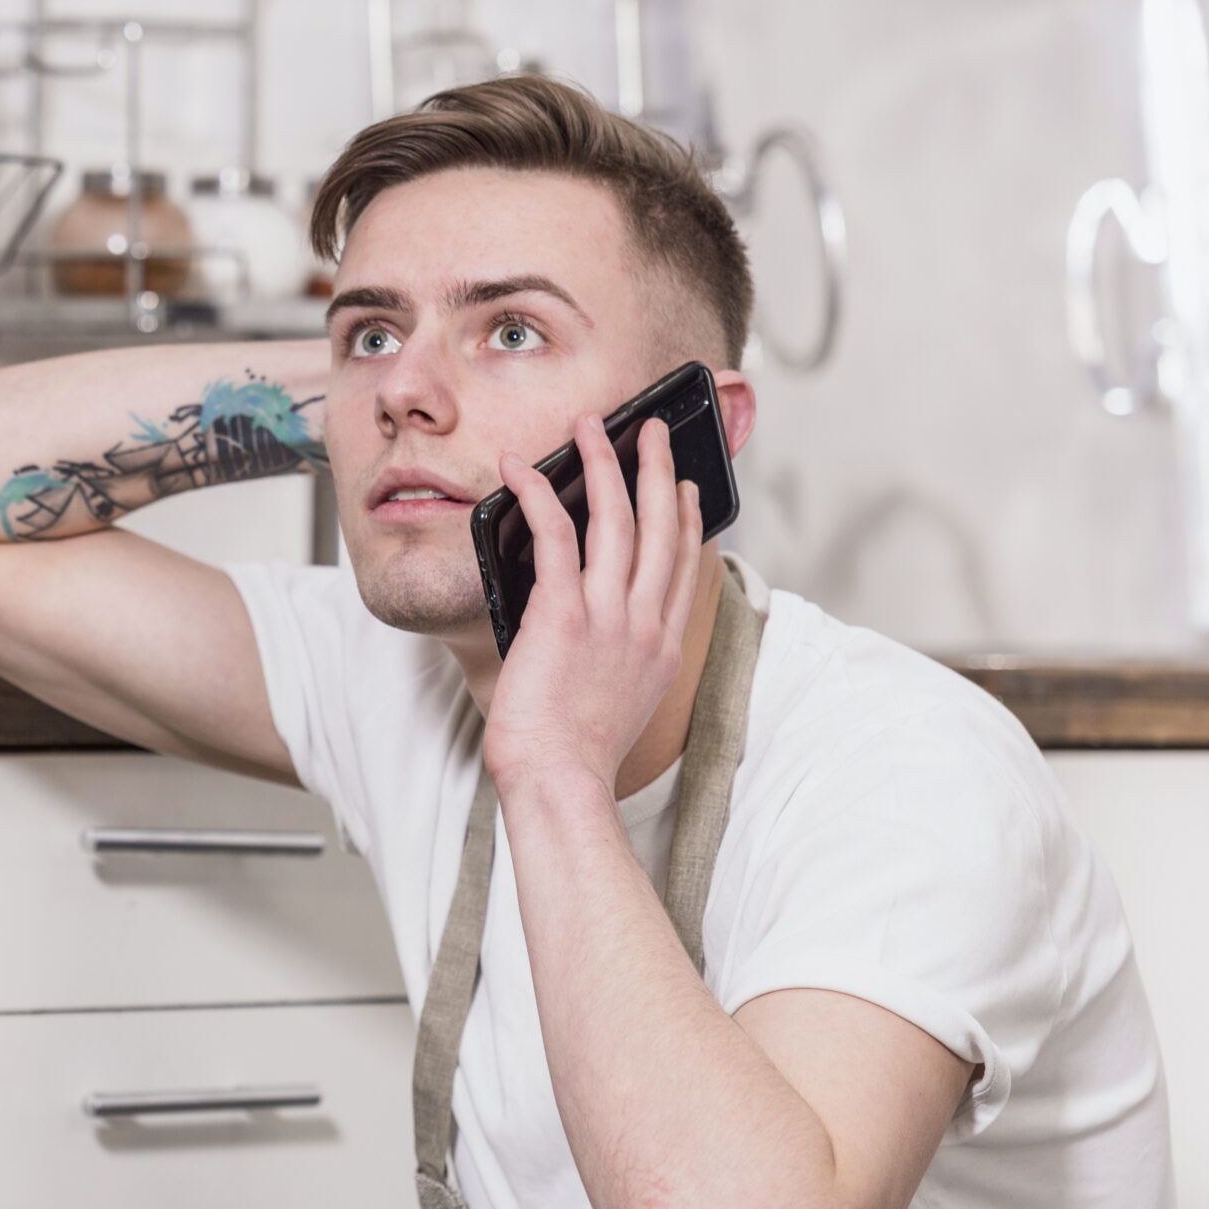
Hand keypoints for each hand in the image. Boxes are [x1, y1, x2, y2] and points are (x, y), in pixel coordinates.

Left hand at [483, 414, 702, 797]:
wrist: (560, 781)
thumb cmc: (573, 755)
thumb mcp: (615, 702)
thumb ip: (611, 659)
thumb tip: (583, 632)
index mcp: (661, 649)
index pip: (682, 569)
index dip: (685, 521)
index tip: (684, 490)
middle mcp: (644, 626)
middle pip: (660, 529)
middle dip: (656, 470)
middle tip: (651, 431)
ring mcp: (609, 618)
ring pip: (615, 521)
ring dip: (604, 465)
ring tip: (593, 427)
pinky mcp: (564, 615)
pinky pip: (553, 537)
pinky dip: (538, 496)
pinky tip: (523, 470)